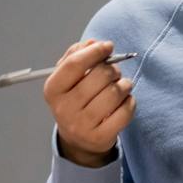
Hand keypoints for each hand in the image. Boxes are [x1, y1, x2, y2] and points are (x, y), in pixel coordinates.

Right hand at [43, 39, 133, 167]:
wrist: (78, 139)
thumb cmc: (75, 100)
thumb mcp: (68, 78)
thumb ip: (77, 55)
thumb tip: (93, 43)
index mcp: (53, 89)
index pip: (74, 64)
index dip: (95, 51)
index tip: (108, 46)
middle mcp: (64, 108)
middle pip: (99, 76)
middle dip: (113, 69)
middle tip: (114, 72)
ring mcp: (81, 125)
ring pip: (115, 93)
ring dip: (124, 85)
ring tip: (121, 86)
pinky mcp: (100, 137)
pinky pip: (125, 111)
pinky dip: (130, 102)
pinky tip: (124, 102)